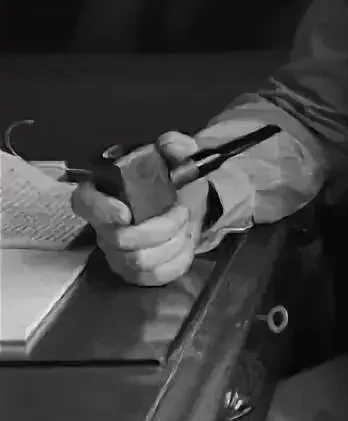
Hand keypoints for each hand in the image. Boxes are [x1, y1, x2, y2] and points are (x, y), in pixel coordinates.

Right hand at [70, 131, 208, 285]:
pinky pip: (155, 277)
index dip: (101, 211)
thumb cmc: (176, 183)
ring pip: (140, 261)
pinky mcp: (136, 275)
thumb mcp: (180, 158)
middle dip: (160, 227)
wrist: (190, 206)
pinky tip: (184, 243)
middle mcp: (104, 227)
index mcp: (105, 194)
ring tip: (184, 225)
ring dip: (173, 242)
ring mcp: (118, 254)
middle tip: (180, 211)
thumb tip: (169, 143)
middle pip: (120, 240)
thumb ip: (178, 145)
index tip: (126, 213)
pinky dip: (177, 259)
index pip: (84, 203)